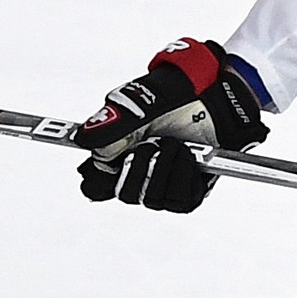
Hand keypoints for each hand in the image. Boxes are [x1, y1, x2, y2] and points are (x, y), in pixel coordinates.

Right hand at [74, 38, 267, 211]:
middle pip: (125, 194)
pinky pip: (180, 201)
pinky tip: (190, 156)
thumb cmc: (173, 95)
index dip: (100, 178)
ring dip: (166, 167)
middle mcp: (137, 175)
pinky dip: (185, 175)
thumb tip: (83, 139)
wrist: (214, 95)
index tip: (113, 161)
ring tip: (176, 142)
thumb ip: (111, 122)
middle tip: (153, 143)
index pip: (94, 186)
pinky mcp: (188, 192)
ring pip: (153, 199)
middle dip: (140, 167)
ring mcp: (163, 185)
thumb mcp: (139, 102)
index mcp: (116, 156)